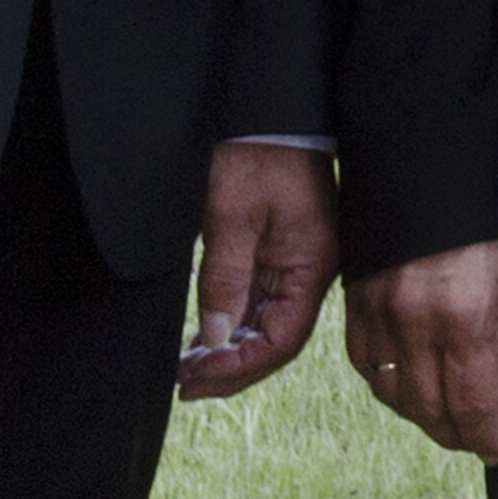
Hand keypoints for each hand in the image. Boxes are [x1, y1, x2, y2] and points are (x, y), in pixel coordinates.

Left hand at [178, 143, 338, 399]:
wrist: (270, 113)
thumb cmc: (255, 156)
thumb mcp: (231, 218)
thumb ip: (224, 279)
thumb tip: (214, 337)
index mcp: (312, 265)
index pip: (282, 339)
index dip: (239, 368)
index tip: (195, 379)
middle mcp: (312, 270)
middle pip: (277, 339)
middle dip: (232, 368)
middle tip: (185, 384)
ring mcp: (300, 262)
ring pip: (268, 325)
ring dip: (231, 350)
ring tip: (188, 367)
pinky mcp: (284, 252)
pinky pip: (263, 302)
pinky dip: (234, 324)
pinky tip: (206, 338)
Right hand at [348, 238, 497, 461]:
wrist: (429, 172)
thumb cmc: (484, 223)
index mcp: (464, 320)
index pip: (471, 404)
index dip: (485, 437)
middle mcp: (416, 325)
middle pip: (430, 408)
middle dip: (456, 433)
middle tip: (475, 440)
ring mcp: (380, 315)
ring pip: (394, 393)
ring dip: (421, 415)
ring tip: (446, 420)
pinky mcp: (356, 304)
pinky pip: (366, 364)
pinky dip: (387, 385)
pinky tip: (406, 388)